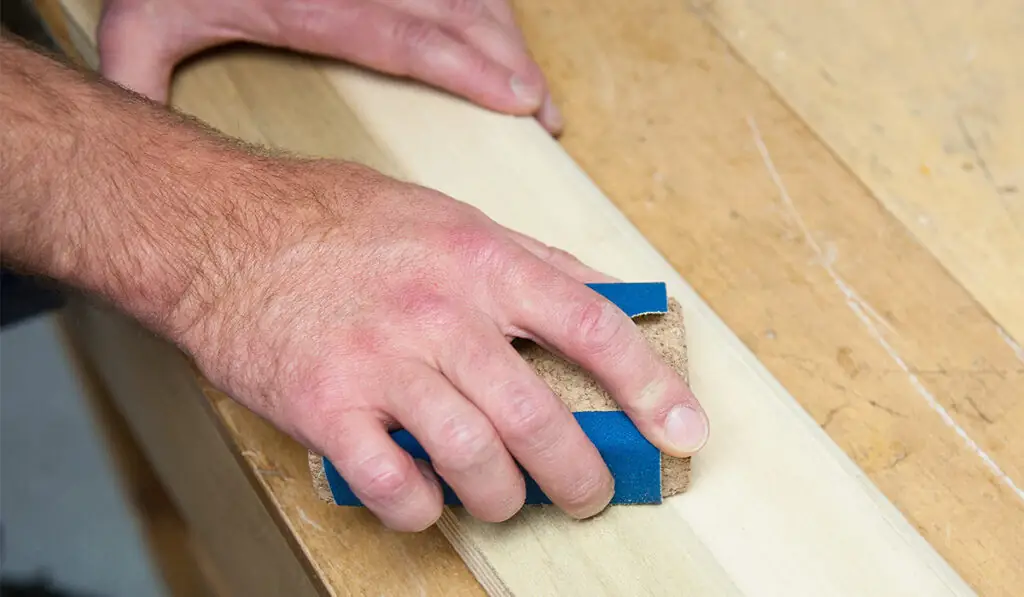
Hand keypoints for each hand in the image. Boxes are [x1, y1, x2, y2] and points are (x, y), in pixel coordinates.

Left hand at [96, 0, 562, 132]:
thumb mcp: (142, 21)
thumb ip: (141, 81)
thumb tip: (140, 157)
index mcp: (312, 0)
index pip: (408, 36)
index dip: (470, 68)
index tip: (519, 97)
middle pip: (455, 12)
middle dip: (508, 61)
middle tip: (544, 111)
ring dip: (506, 35)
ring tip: (532, 84)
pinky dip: (488, 6)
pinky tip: (502, 34)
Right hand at [167, 158, 708, 529]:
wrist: (223, 230)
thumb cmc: (339, 222)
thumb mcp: (449, 217)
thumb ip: (532, 260)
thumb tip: (608, 294)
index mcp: (482, 262)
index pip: (594, 330)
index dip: (652, 388)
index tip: (683, 430)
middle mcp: (439, 313)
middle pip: (541, 418)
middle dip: (580, 474)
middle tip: (586, 492)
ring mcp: (382, 363)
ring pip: (478, 460)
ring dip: (504, 498)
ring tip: (504, 499)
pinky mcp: (325, 408)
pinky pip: (395, 485)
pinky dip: (422, 508)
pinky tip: (426, 498)